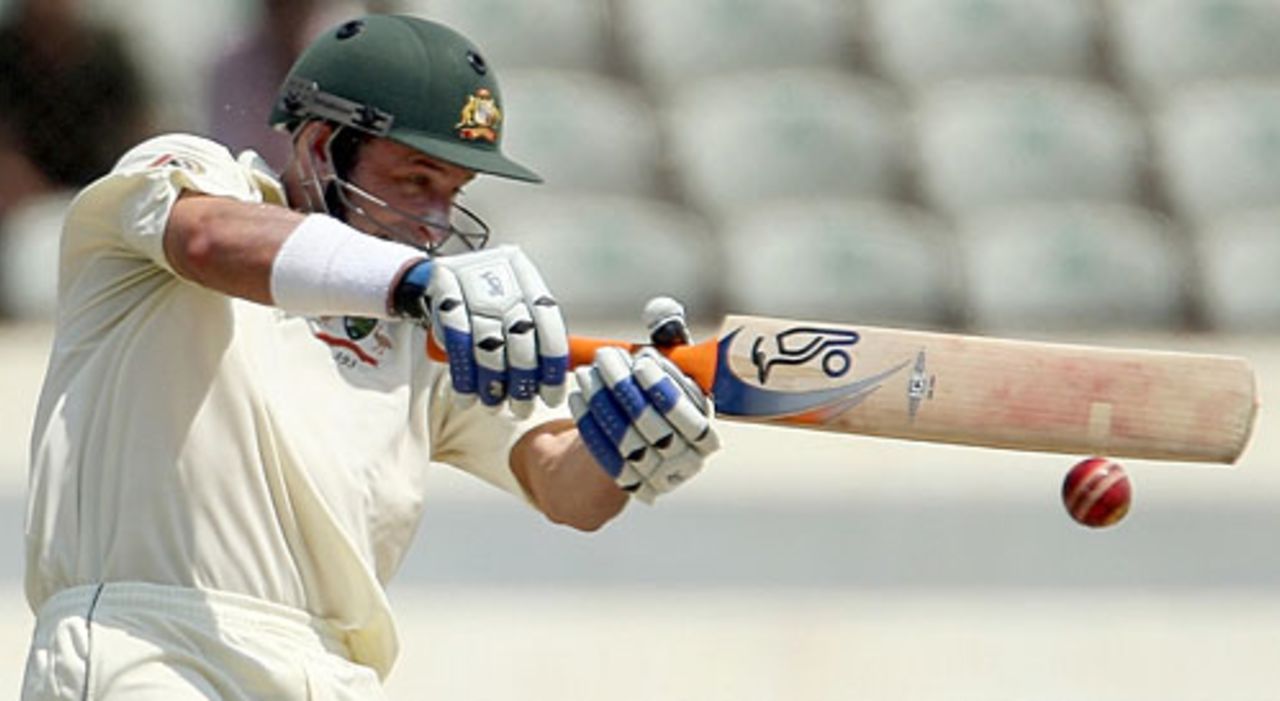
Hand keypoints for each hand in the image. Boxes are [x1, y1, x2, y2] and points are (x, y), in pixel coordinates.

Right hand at [396, 245, 568, 416]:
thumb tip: (557, 377)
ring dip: (491, 385)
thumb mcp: (519, 303)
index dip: (552, 371)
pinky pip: (456, 344)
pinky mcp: (446, 292)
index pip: (550, 332)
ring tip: (493, 405)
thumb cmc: (492, 294)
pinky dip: (463, 377)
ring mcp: (475, 287)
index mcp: (531, 287)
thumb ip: (537, 335)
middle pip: (521, 342)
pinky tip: (467, 397)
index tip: (551, 398)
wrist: (448, 263)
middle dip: (522, 384)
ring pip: (488, 347)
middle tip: (521, 409)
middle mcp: (506, 284)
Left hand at [569, 346, 719, 502]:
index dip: (668, 391)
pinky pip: (605, 454)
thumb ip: (675, 348)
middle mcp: (685, 461)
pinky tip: (578, 398)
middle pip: (654, 428)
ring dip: (602, 402)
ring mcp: (657, 476)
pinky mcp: (628, 483)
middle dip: (626, 387)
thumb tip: (665, 315)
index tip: (643, 362)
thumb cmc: (660, 401)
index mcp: (705, 438)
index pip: (692, 419)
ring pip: (626, 440)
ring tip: (588, 373)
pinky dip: (589, 424)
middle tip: (605, 356)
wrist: (639, 443)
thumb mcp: (674, 376)